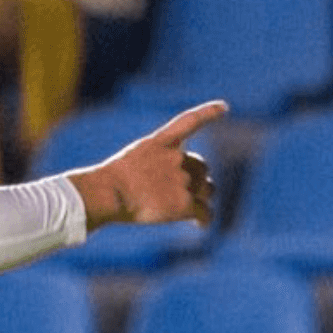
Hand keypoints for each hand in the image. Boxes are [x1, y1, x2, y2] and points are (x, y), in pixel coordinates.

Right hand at [69, 100, 226, 229]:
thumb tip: (174, 189)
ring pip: (207, 190)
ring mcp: (183, 180)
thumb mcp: (129, 162)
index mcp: (160, 143)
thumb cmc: (108, 183)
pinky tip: (199, 225)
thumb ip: (154, 166)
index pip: (189, 122)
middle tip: (182, 194)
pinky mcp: (184, 203)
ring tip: (188, 210)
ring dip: (201, 198)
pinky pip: (204, 213)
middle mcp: (177, 158)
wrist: (108, 193)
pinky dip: (204, 220)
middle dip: (196, 180)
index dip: (208, 113)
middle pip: (202, 169)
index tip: (224, 107)